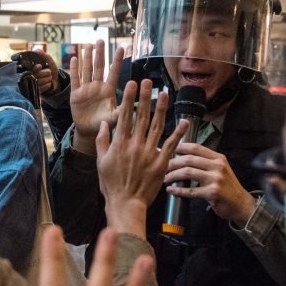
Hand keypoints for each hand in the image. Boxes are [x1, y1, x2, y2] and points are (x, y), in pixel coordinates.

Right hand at [25, 51, 61, 95]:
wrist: (55, 79)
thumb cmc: (50, 68)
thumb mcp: (48, 59)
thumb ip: (43, 55)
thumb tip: (37, 50)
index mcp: (30, 67)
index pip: (30, 68)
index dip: (35, 68)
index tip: (39, 66)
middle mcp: (29, 75)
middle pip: (35, 75)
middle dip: (45, 73)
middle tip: (49, 71)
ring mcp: (32, 84)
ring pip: (39, 82)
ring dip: (47, 79)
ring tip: (49, 77)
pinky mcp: (35, 91)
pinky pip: (41, 88)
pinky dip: (47, 85)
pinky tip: (48, 83)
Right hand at [69, 44, 123, 154]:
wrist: (89, 131)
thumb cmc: (104, 123)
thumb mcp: (115, 118)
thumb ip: (122, 111)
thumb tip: (136, 105)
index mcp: (109, 90)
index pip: (114, 72)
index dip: (117, 60)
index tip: (121, 48)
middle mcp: (98, 86)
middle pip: (99, 67)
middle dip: (100, 54)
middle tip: (101, 40)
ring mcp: (86, 89)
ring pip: (87, 70)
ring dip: (87, 57)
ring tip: (88, 45)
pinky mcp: (76, 94)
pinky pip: (75, 79)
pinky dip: (74, 69)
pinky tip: (74, 58)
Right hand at [96, 79, 186, 237]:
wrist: (126, 203)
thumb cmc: (111, 184)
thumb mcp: (101, 162)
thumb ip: (102, 142)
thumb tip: (104, 125)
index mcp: (120, 144)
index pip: (124, 116)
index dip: (129, 98)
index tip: (132, 84)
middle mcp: (135, 145)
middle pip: (141, 116)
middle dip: (145, 97)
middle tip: (148, 82)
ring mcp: (149, 153)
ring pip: (156, 126)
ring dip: (161, 109)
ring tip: (165, 94)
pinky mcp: (161, 163)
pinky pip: (171, 145)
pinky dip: (179, 132)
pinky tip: (184, 121)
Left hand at [163, 142, 255, 225]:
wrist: (241, 204)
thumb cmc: (227, 187)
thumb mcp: (220, 169)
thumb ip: (206, 162)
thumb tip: (183, 157)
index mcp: (218, 158)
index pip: (196, 147)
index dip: (180, 147)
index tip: (169, 150)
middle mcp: (217, 166)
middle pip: (189, 159)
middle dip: (173, 162)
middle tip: (163, 166)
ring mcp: (216, 179)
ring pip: (188, 172)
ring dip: (173, 175)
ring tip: (165, 178)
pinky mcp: (213, 193)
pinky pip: (191, 191)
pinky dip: (178, 191)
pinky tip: (171, 191)